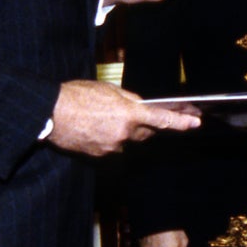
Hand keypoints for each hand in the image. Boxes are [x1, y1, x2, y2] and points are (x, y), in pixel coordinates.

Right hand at [48, 79, 199, 156]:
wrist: (50, 114)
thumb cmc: (77, 96)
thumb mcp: (107, 90)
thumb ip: (128, 99)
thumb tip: (139, 106)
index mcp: (129, 114)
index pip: (162, 120)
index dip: (180, 122)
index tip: (195, 123)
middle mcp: (124, 135)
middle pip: (144, 133)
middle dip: (143, 124)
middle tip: (130, 113)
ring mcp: (112, 148)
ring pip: (126, 141)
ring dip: (121, 131)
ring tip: (100, 117)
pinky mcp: (99, 156)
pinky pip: (111, 147)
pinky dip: (107, 138)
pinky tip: (92, 127)